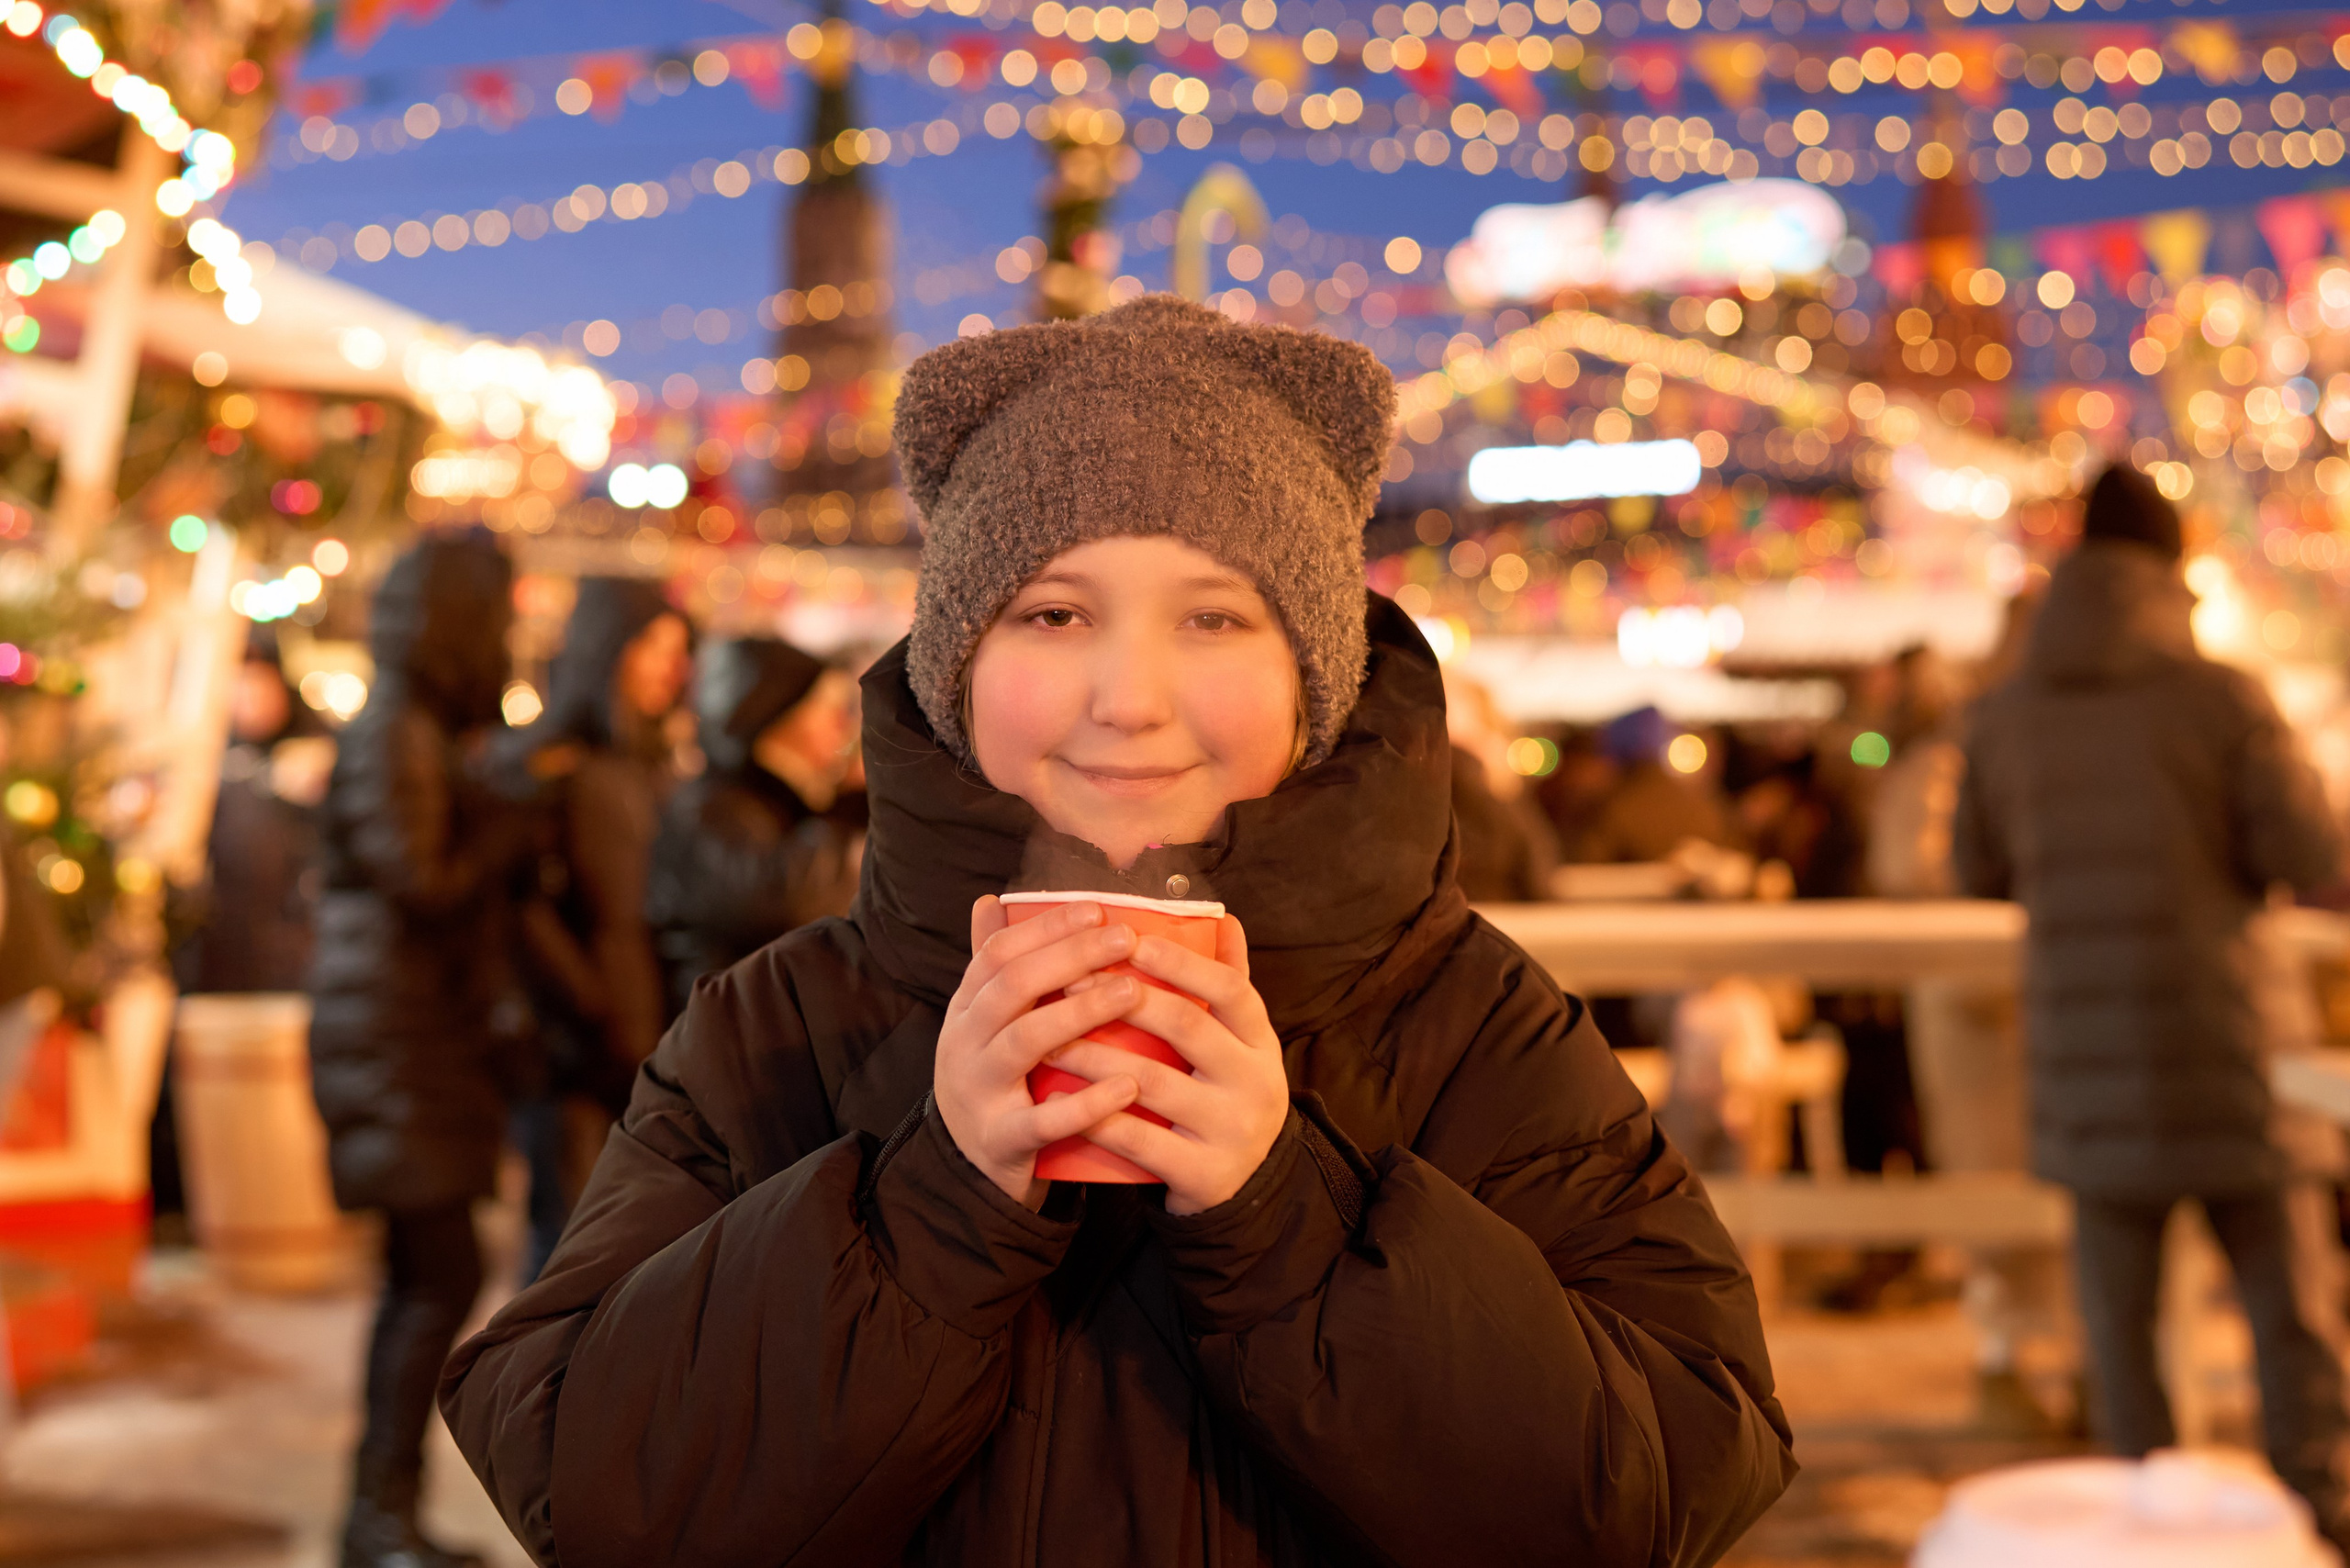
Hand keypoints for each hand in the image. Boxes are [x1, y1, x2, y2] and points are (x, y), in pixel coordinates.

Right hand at [934, 897, 1144, 1208]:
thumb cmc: (992, 1082)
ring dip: (1081, 1013)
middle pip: (1013, 986)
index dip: (1047, 927)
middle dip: (1071, 957)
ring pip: (1025, 1042)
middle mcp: (963, 1043)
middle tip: (1126, 940)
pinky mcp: (1000, 1140)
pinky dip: (1086, 1103)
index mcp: (965, 1009)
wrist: (965, 1170)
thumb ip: (992, 966)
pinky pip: (1042, 1120)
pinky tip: (1129, 1086)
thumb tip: (989, 898)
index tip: (1098, 910)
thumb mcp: (983, 1023)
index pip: (999, 952)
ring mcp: (977, 1092)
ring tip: (1134, 993)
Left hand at [1049, 916, 1288, 1215]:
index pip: (1229, 988)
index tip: (1128, 940)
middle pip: (1187, 1027)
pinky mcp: (1206, 1175)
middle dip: (1123, 999)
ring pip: (1153, 1082)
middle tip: (1068, 981)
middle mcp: (1256, 1083)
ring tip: (1047, 1037)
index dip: (1180, 962)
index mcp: (1261, 1042)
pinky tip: (1056, 1097)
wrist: (1243, 1187)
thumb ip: (1228, 982)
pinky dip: (1096, 1117)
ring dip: (1093, 1055)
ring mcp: (1233, 1131)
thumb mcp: (1239, 1044)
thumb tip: (1221, 917)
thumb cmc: (1224, 1095)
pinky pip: (1141, 1141)